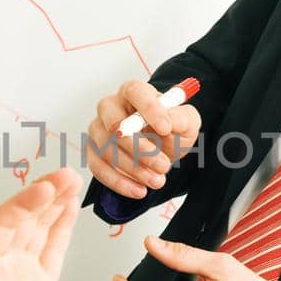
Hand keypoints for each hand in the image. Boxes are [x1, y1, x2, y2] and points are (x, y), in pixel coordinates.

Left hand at [0, 169, 79, 280]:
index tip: (45, 190)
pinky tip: (71, 207)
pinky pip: (53, 248)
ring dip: (54, 203)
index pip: (1, 224)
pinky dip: (62, 226)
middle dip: (43, 194)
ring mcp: (18, 273)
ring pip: (39, 227)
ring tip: (74, 179)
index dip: (24, 204)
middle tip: (67, 175)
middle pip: (22, 218)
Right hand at [86, 79, 201, 199]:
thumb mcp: (186, 124)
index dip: (149, 109)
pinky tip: (139, 190)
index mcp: (133, 92)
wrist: (161, 151)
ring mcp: (98, 129)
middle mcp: (110, 107)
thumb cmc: (170, 132)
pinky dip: (119, 182)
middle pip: (114, 123)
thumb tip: (172, 120)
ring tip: (157, 180)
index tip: (166, 128)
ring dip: (134, 169)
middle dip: (140, 148)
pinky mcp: (93, 152)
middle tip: (163, 164)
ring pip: (107, 149)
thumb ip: (183, 119)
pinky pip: (98, 168)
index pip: (135, 91)